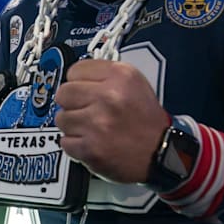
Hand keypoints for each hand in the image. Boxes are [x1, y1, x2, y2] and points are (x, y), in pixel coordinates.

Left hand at [53, 59, 168, 183]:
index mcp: (119, 76)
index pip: (75, 70)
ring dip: (73, 125)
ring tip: (91, 128)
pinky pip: (65, 141)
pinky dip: (75, 144)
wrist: (161, 152)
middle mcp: (108, 97)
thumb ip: (104, 74)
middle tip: (85, 110)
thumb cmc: (146, 119)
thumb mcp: (134, 83)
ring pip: (61, 118)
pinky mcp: (90, 148)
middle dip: (71, 103)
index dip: (78, 82)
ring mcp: (97, 124)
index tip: (85, 89)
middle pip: (63, 93)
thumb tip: (75, 76)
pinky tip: (92, 141)